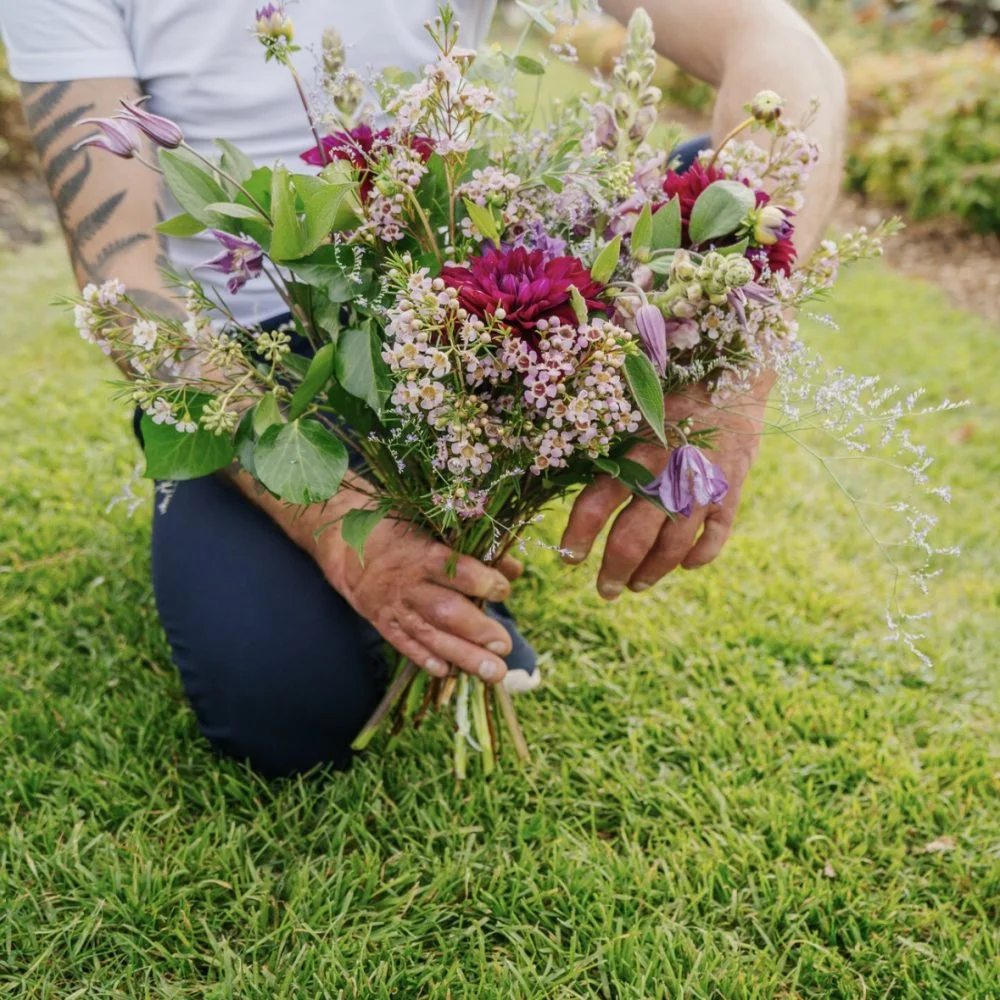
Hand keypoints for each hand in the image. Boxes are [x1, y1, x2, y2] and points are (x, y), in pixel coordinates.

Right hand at [318, 516, 522, 683]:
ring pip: (430, 635)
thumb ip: (478, 551)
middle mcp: (409, 584)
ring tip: (493, 673)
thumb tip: (515, 569)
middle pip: (445, 611)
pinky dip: (425, 659)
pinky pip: (404, 644)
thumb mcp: (437, 530)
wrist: (347, 542)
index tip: (503, 589)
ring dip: (463, 656)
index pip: (457, 571)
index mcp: (424, 553)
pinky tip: (448, 672)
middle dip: (478, 632)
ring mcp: (395, 607)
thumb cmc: (403, 529)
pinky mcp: (383, 622)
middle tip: (504, 647)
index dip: (483, 581)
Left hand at [560, 375, 772, 597]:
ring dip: (652, 572)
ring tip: (636, 586)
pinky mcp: (730, 493)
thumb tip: (567, 481)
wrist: (733, 376)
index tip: (568, 558)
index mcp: (636, 452)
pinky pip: (716, 537)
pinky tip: (686, 566)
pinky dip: (700, 556)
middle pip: (634, 538)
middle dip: (614, 571)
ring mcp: (702, 488)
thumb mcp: (632, 413)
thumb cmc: (669, 393)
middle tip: (604, 590)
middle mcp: (667, 475)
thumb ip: (608, 449)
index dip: (578, 536)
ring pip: (673, 548)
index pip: (598, 503)